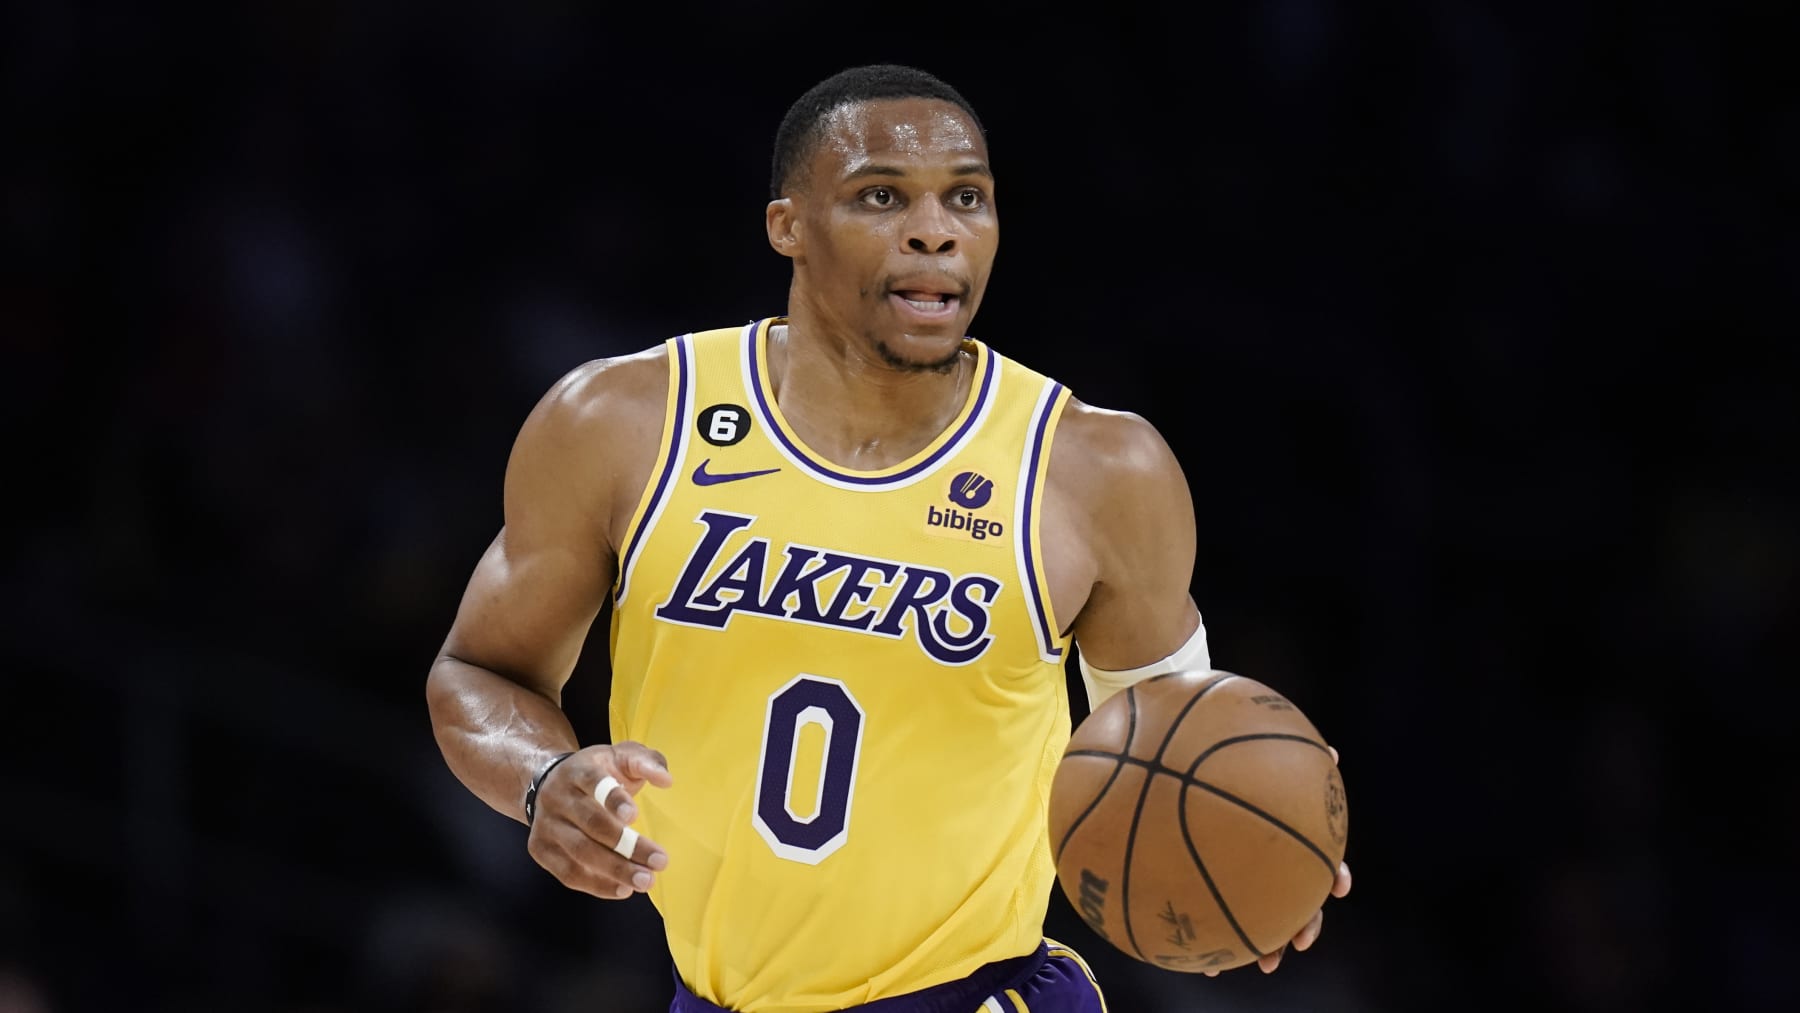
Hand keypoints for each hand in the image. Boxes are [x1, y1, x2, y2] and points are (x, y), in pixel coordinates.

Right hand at [525, 741, 673, 899]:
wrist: (549, 782)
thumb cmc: (598, 772)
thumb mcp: (622, 756)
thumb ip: (646, 761)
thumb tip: (665, 780)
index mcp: (578, 769)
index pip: (593, 782)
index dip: (613, 799)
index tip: (635, 816)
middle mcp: (557, 796)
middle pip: (591, 823)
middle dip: (627, 845)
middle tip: (660, 861)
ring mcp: (546, 824)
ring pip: (580, 852)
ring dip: (615, 870)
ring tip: (645, 880)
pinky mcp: (540, 849)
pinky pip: (568, 873)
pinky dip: (597, 885)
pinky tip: (623, 889)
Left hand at [1207, 746, 1352, 976]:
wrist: (1197, 788)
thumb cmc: (1239, 779)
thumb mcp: (1264, 768)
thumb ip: (1294, 762)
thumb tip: (1332, 751)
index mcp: (1292, 846)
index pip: (1323, 863)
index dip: (1335, 875)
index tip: (1339, 886)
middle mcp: (1278, 871)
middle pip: (1301, 902)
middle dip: (1304, 924)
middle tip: (1300, 941)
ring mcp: (1254, 887)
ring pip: (1268, 923)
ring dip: (1268, 945)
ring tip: (1264, 964)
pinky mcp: (1222, 898)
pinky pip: (1223, 924)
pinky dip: (1219, 944)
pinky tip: (1207, 962)